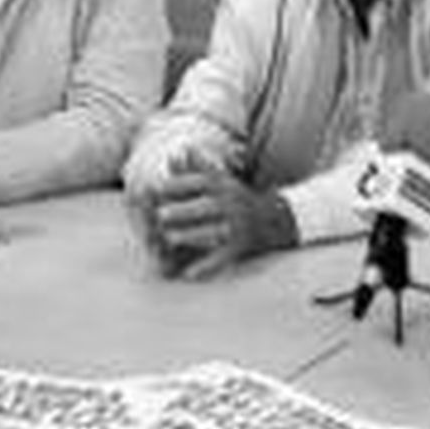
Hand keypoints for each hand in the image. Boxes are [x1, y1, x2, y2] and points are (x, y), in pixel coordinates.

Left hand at [141, 157, 296, 279]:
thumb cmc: (235, 196)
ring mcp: (237, 226)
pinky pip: (221, 257)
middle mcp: (232, 205)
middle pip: (204, 208)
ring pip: (212, 233)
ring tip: (170, 238)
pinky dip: (205, 267)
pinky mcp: (239, 246)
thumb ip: (196, 168)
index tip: (156, 190)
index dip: (175, 186)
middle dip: (182, 211)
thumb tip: (174, 154)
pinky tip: (188, 274)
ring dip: (190, 236)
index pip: (197, 183)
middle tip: (160, 215)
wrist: (273, 219)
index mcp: (224, 187)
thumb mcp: (220, 179)